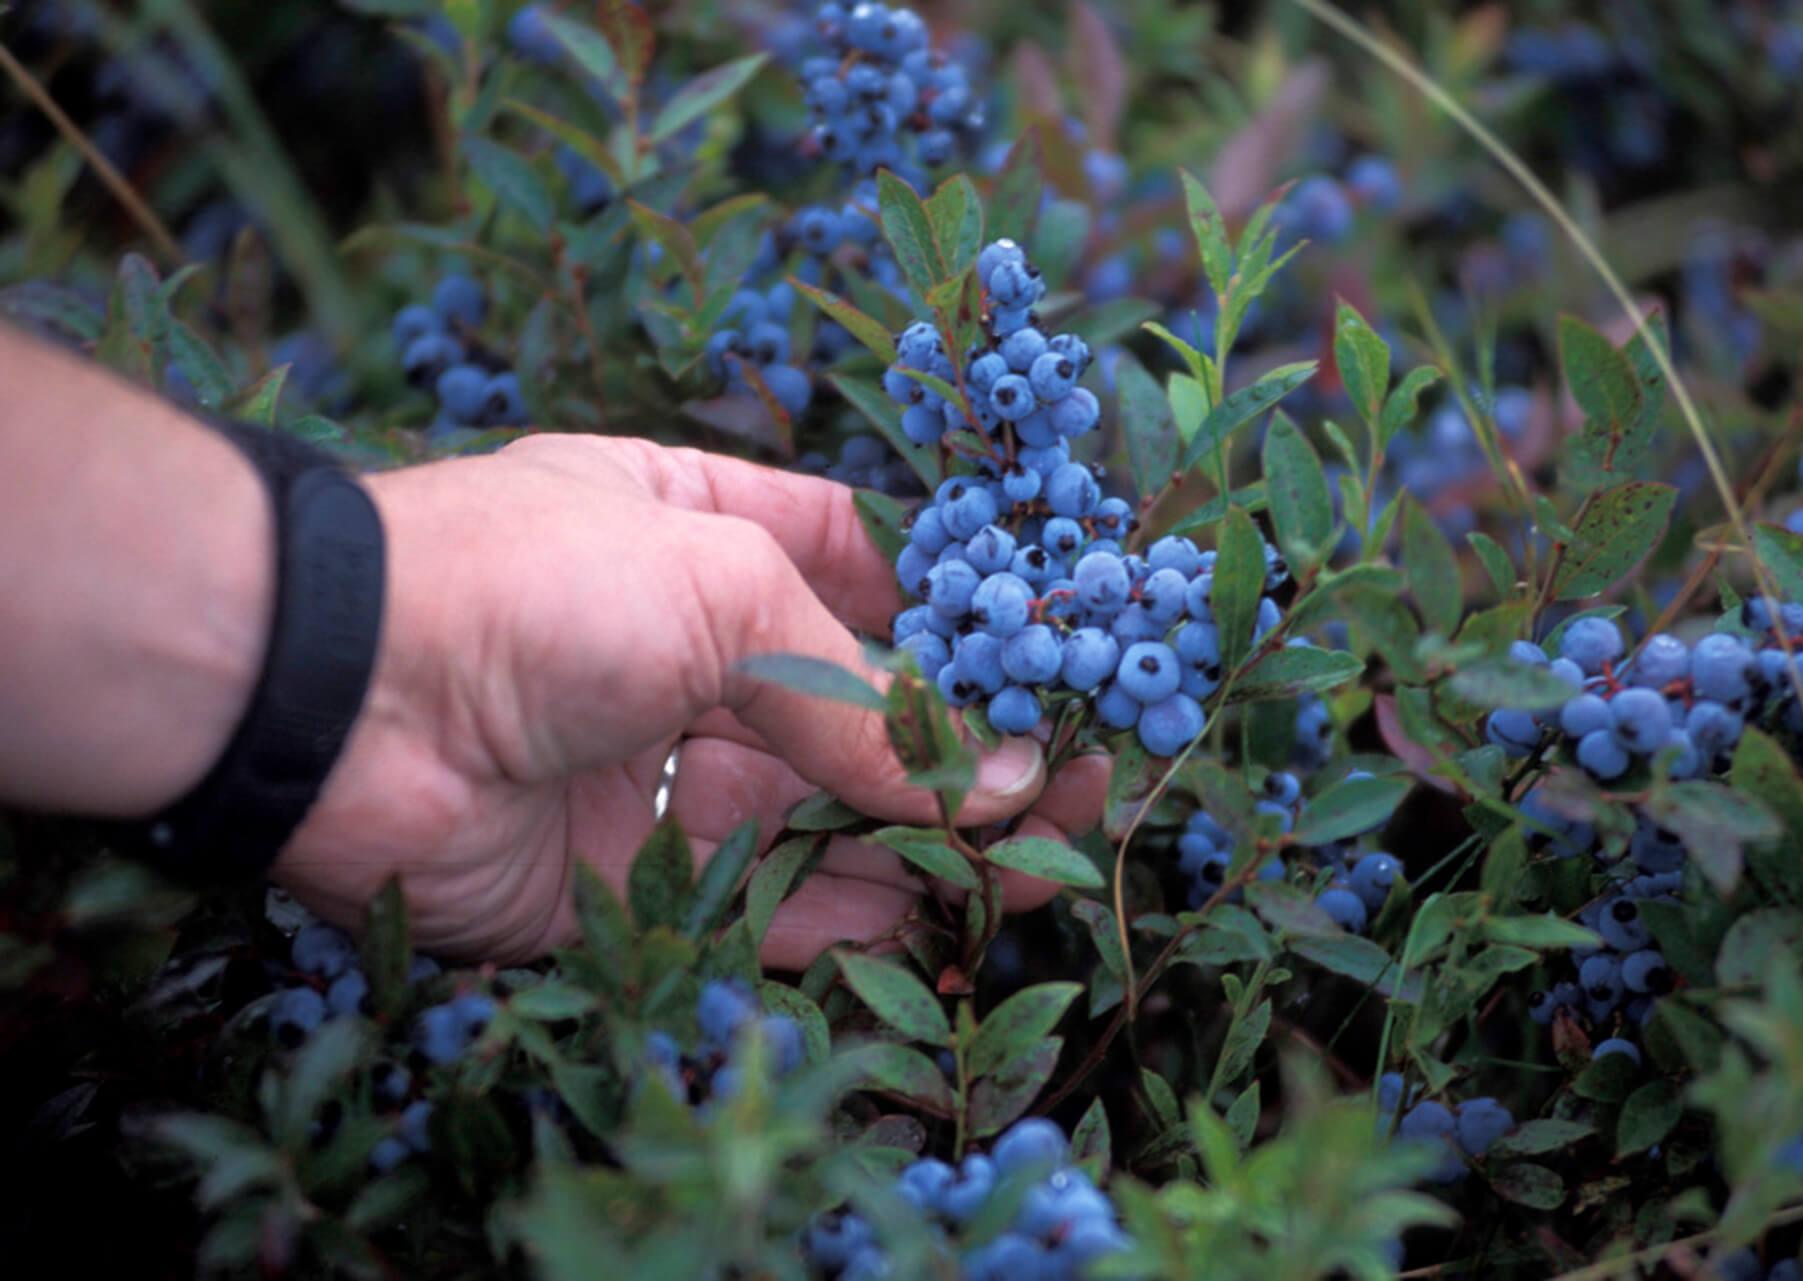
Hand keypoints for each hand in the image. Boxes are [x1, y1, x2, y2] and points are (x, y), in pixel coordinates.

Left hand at [274, 434, 1109, 966]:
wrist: (341, 702)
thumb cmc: (536, 582)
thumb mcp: (727, 591)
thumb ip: (865, 698)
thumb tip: (1008, 776)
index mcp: (693, 530)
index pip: (852, 561)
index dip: (950, 606)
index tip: (1046, 648)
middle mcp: (682, 651)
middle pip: (855, 705)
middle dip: (967, 742)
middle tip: (1081, 778)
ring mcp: (657, 767)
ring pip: (825, 813)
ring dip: (935, 835)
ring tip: (1051, 852)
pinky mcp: (630, 879)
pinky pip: (764, 902)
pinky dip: (856, 910)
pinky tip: (949, 904)